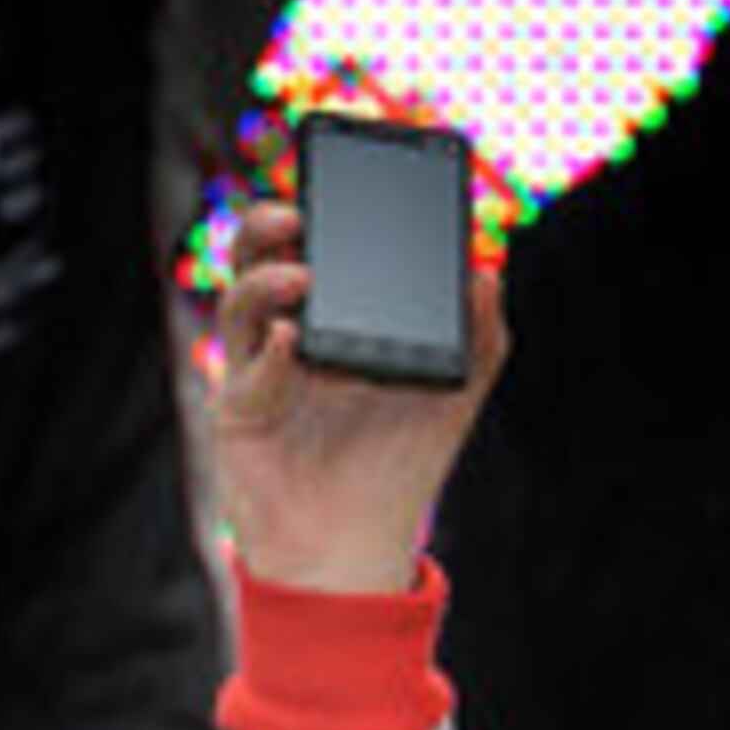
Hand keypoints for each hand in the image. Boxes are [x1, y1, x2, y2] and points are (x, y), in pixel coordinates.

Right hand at [211, 195, 504, 592]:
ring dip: (264, 280)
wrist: (357, 549)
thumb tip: (490, 268)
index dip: (316, 208)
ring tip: (302, 275)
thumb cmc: (397, 467)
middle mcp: (288, 333)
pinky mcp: (241, 414)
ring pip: (239, 302)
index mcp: (334, 317)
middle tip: (296, 213)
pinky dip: (270, 353)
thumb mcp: (455, 394)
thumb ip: (481, 334)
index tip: (339, 179)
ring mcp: (258, 371)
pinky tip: (293, 344)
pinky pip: (246, 371)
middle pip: (258, 257)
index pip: (316, 245)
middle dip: (269, 226)